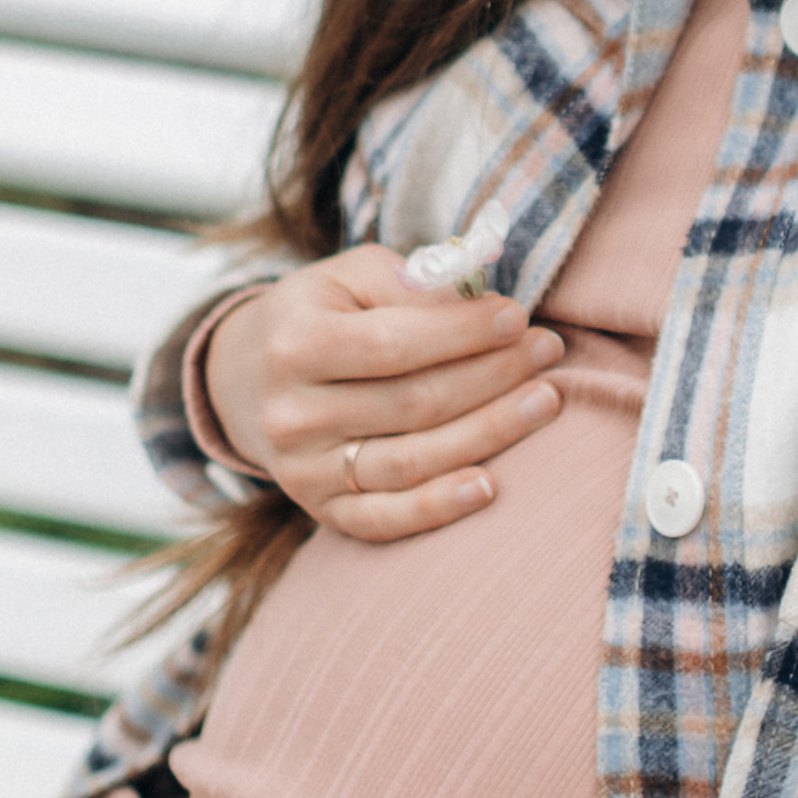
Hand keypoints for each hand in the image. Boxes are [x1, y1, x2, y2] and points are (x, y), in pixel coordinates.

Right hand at [205, 252, 564, 540]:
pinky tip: (490, 486)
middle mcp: (292, 414)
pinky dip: (438, 507)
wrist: (249, 380)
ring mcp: (303, 471)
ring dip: (490, 433)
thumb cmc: (320, 315)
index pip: (393, 344)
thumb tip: (471, 300)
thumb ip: (407, 284)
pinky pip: (385, 520)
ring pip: (411, 460)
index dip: (463, 333)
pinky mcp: (321, 510)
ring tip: (546, 401)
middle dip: (493, 376)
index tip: (518, 318)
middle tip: (548, 352)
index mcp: (295, 344)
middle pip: (412, 403)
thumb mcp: (349, 277)